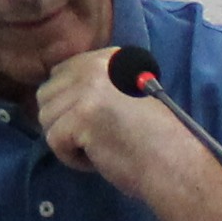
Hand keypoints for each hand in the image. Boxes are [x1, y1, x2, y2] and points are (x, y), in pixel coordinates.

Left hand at [38, 48, 221, 220]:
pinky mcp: (81, 115)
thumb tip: (55, 94)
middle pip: (47, 93)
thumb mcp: (125, 94)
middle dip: (62, 120)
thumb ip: (95, 85)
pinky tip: (97, 158)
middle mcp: (95, 66)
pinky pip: (54, 140)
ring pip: (47, 117)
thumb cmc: (155, 137)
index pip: (61, 73)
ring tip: (97, 147)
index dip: (68, 102)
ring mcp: (87, 89)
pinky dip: (71, 157)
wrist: (174, 162)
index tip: (90, 120)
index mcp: (109, 58)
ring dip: (67, 140)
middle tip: (92, 137)